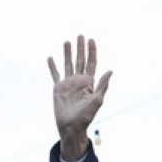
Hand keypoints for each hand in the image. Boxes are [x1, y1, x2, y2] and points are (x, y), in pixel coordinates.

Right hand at [47, 34, 112, 160]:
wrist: (71, 127)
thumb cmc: (86, 117)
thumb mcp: (97, 101)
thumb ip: (103, 85)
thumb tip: (110, 71)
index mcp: (89, 83)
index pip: (91, 63)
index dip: (92, 52)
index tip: (91, 40)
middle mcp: (79, 81)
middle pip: (80, 61)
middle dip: (81, 48)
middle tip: (81, 35)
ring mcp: (68, 84)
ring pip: (67, 64)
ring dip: (67, 53)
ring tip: (67, 41)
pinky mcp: (58, 88)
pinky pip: (55, 74)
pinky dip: (52, 66)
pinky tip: (50, 57)